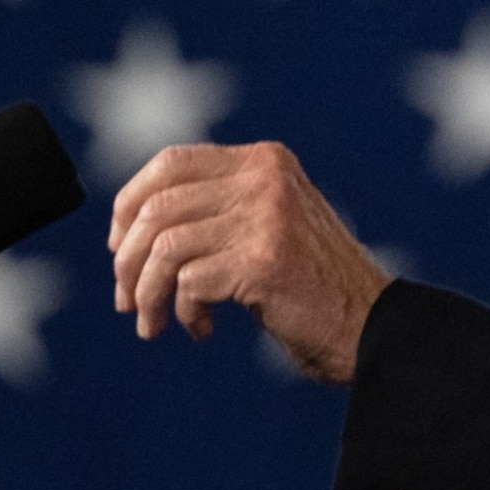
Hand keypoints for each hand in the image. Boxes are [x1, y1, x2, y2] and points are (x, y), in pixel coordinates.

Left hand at [109, 140, 393, 381]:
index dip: (129, 204)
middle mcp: (265, 178)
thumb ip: (217, 208)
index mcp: (264, 160)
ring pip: (164, 247)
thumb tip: (131, 228)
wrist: (369, 325)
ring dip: (147, 293)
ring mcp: (266, 216)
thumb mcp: (266, 224)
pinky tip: (202, 329)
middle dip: (128, 260)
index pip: (170, 162)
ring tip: (152, 322)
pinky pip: (188, 283)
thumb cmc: (312, 285)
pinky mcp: (264, 260)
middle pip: (158, 206)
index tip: (119, 247)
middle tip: (127, 301)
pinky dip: (182, 312)